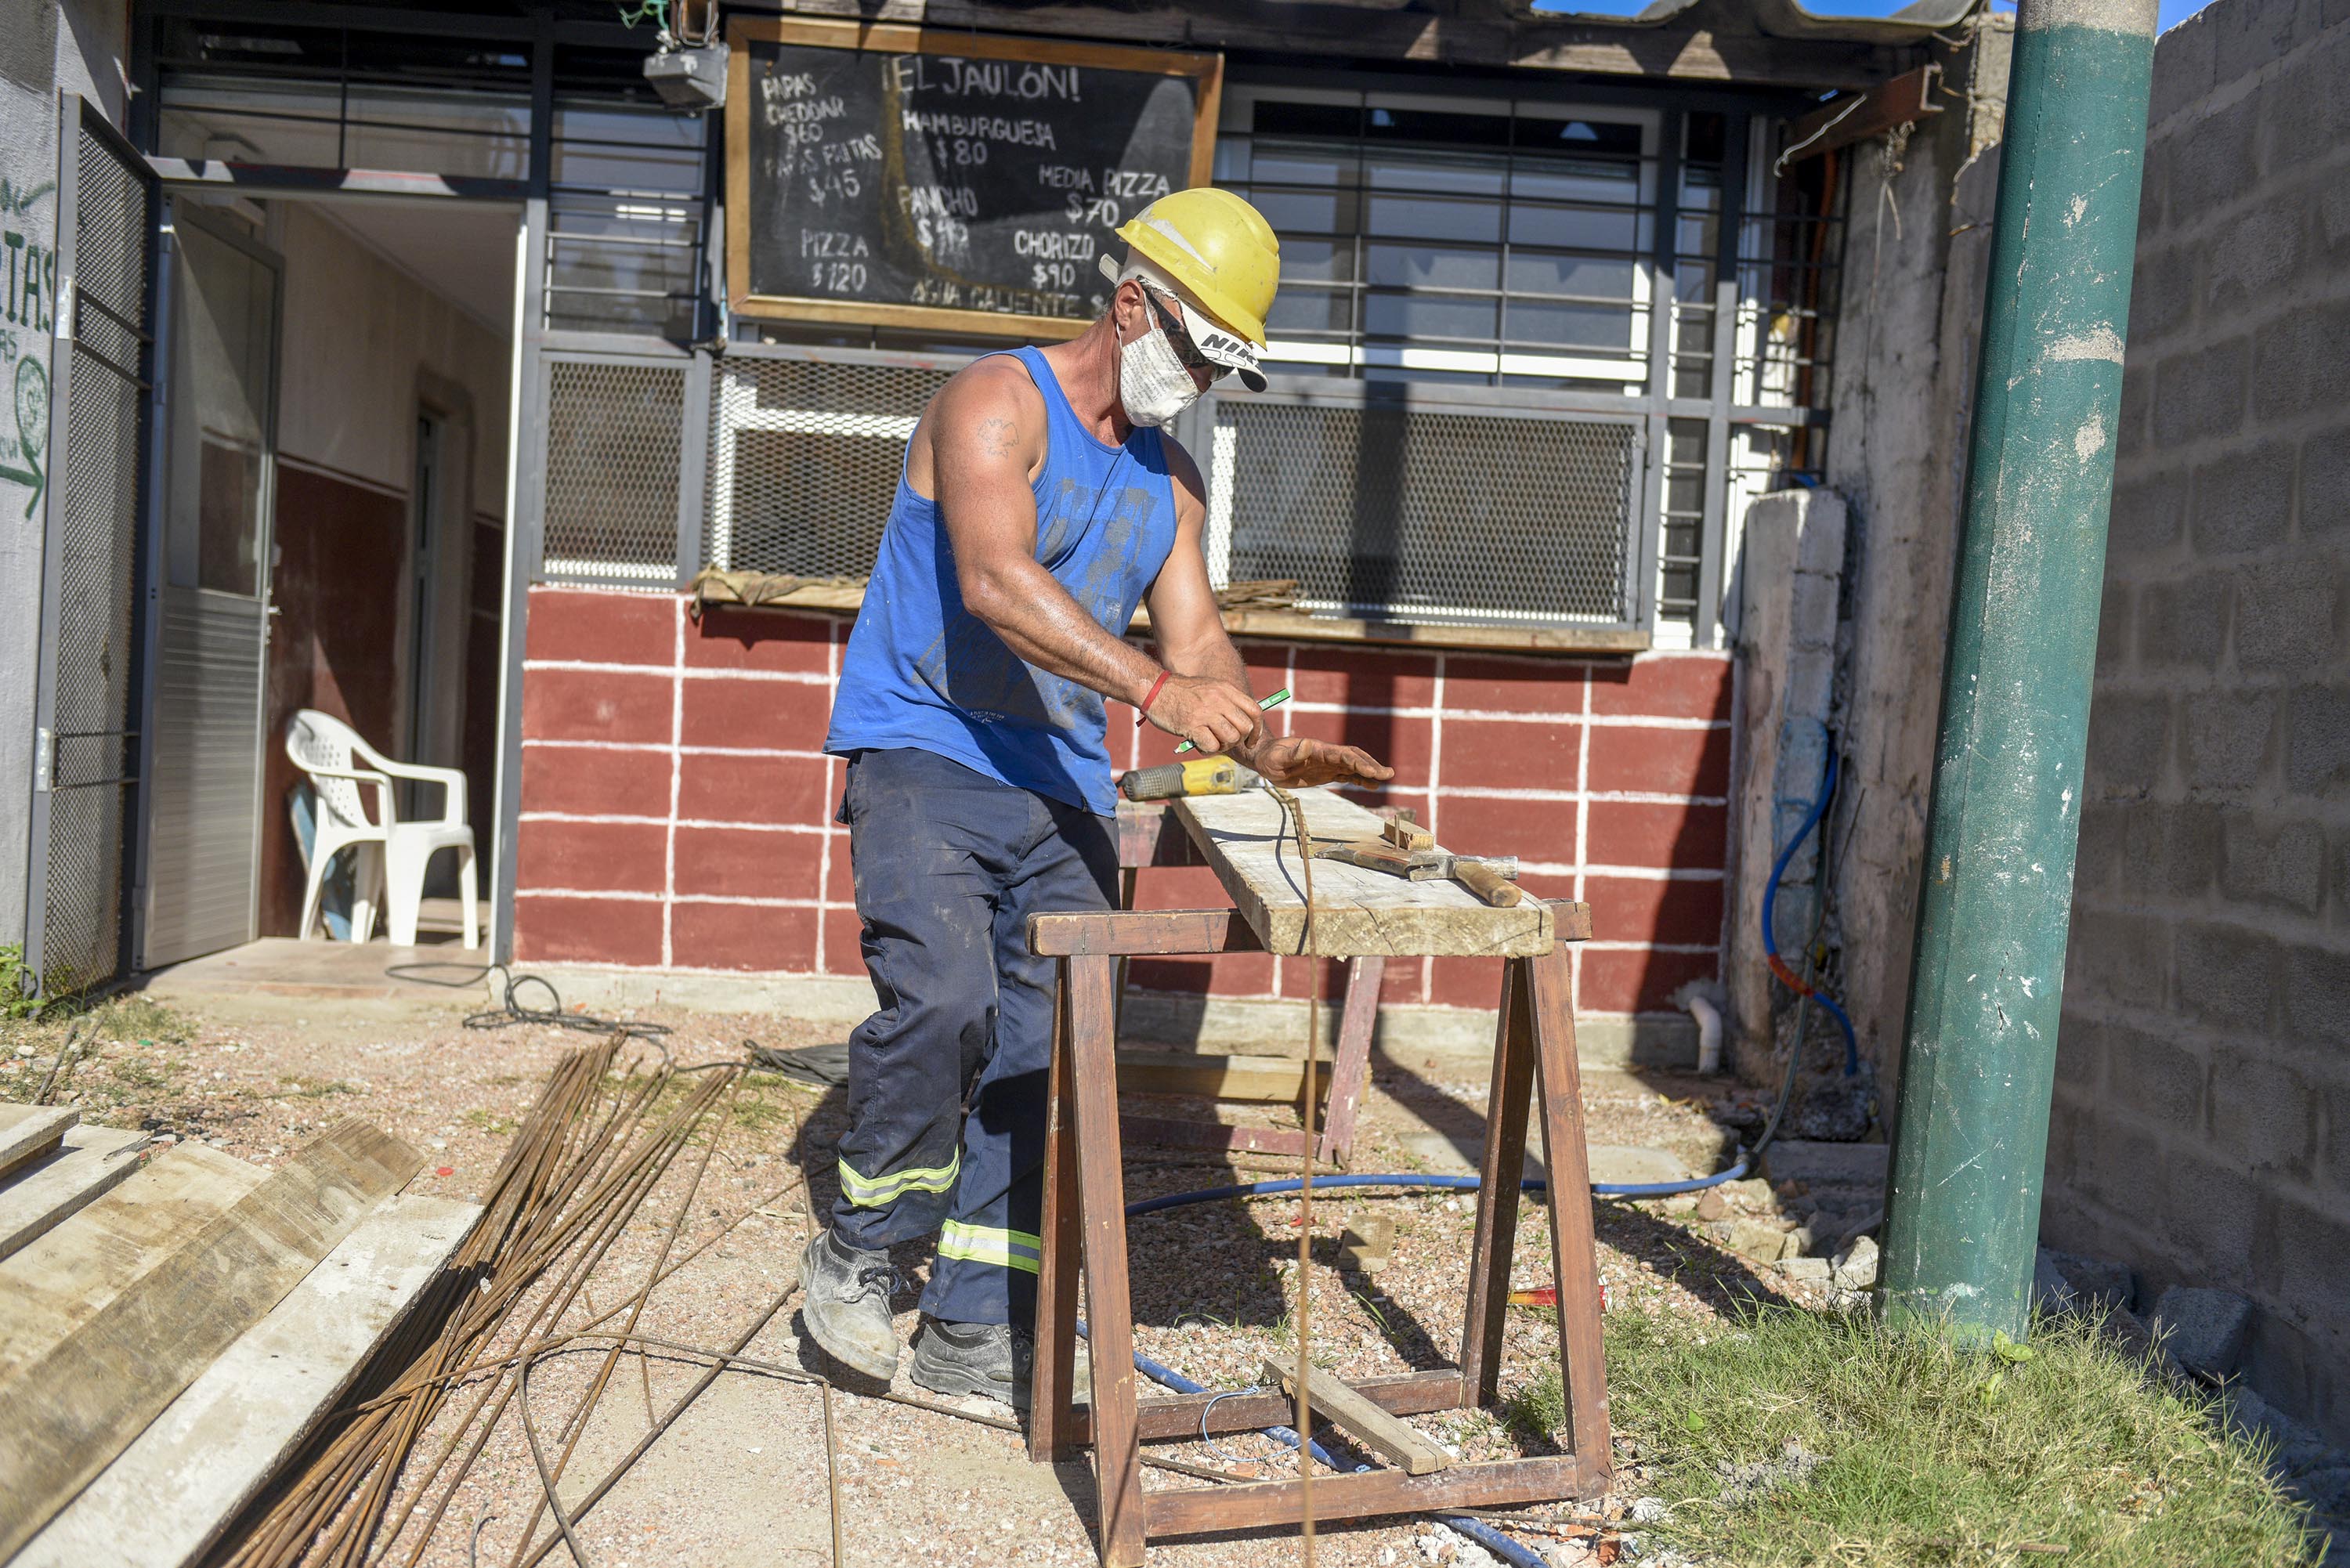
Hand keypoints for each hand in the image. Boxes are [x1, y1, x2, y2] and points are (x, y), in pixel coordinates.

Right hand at [1144, 673, 1265, 756]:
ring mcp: (1206, 712)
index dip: (1257, 729)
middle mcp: (1219, 699)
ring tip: (1211, 742)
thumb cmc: (1181, 692)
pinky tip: (1200, 744)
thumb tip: (1242, 722)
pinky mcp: (1193, 726)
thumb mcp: (1210, 688)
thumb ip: (1227, 701)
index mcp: (1226, 689)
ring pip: (1231, 738)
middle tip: (1225, 741)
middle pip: (1246, 727)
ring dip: (1224, 746)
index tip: (1250, 739)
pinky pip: (1213, 746)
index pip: (1255, 711)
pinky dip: (1209, 750)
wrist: (1155, 689)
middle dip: (1239, 740)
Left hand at [1247, 735, 1394, 789]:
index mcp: (1318, 750)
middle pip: (1354, 757)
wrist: (1266, 759)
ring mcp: (1327, 763)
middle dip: (1371, 765)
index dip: (1359, 762)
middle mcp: (1326, 755)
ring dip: (1369, 771)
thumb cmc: (1270, 758)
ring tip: (1386, 778)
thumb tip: (1308, 744)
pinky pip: (1346, 774)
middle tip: (1388, 774)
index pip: (1343, 754)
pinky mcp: (1325, 772)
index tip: (1372, 771)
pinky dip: (1360, 779)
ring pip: (1354, 765)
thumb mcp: (1278, 758)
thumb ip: (1294, 753)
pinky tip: (1371, 786)